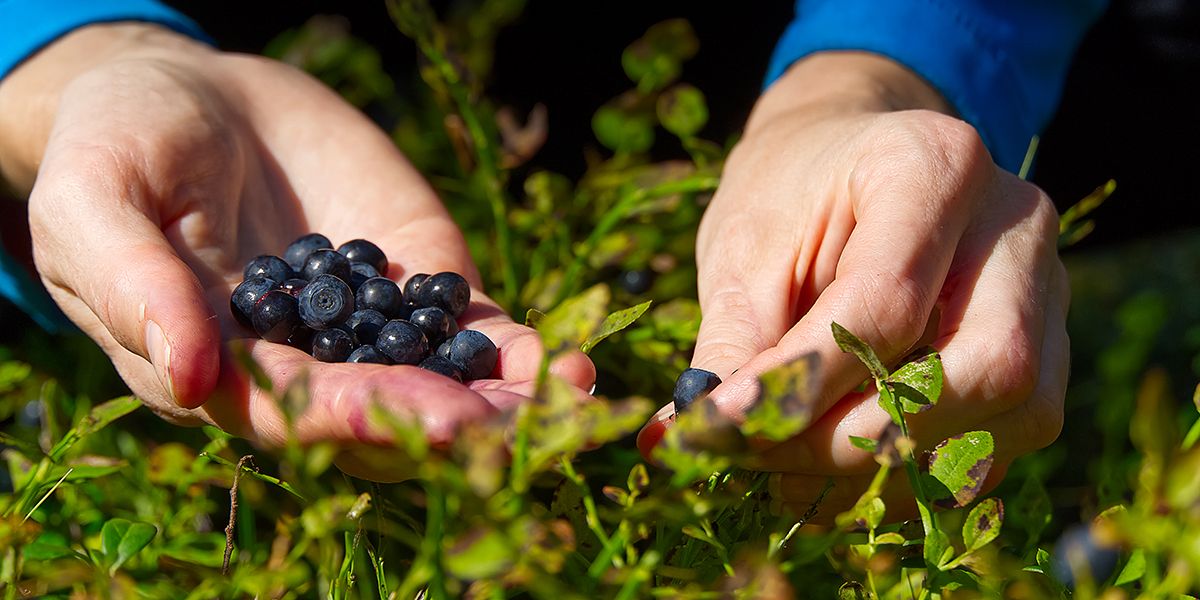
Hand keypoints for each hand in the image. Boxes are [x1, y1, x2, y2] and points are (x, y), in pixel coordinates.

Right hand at [0, 24, 594, 479]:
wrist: (199, 95)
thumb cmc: (122, 143)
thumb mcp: (93, 199)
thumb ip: (131, 283)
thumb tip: (190, 376)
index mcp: (218, 369)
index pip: (290, 416)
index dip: (359, 422)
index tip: (432, 421)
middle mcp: (301, 368)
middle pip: (381, 422)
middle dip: (453, 430)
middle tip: (521, 430)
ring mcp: (368, 332)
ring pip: (440, 389)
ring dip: (506, 406)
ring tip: (567, 402)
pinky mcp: (417, 286)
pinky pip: (472, 333)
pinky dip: (519, 353)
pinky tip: (567, 365)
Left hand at [637, 53, 1067, 518]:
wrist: (845, 164)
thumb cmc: (788, 200)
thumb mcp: (742, 255)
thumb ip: (733, 349)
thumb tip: (698, 442)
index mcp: (932, 166)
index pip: (886, 305)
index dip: (803, 384)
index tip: (726, 431)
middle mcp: (1014, 222)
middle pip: (986, 366)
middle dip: (868, 439)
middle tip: (771, 467)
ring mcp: (1048, 285)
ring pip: (1019, 413)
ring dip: (905, 469)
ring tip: (799, 482)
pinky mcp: (1052, 343)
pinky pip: (1014, 434)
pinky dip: (929, 473)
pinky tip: (848, 474)